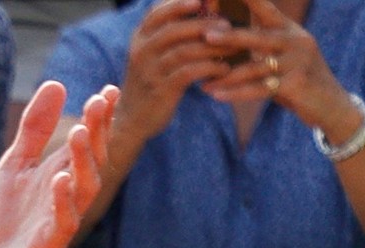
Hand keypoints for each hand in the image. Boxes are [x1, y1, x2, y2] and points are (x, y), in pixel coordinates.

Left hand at [0, 82, 117, 247]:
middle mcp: (68, 193)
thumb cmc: (8, 222)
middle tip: (99, 102)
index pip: (87, 140)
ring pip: (84, 187)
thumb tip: (57, 83)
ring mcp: (61, 218)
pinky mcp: (49, 243)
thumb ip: (34, 130)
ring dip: (84, 160)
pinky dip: (62, 200)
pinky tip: (59, 180)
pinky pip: (63, 221)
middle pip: (91, 158)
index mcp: (61, 172)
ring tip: (79, 132)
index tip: (108, 90)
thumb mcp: (15, 166)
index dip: (99, 117)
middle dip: (97, 131)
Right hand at [114, 0, 233, 143]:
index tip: (201, 1)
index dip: (178, 4)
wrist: (132, 119)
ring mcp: (150, 72)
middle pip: (174, 30)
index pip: (156, 14)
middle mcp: (141, 53)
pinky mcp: (161, 90)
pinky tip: (223, 69)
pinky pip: (190, 72)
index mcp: (139, 40)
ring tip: (233, 49)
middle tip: (228, 27)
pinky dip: (211, 68)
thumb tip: (204, 10)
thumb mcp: (152, 55)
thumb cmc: (152, 81)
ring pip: (185, 51)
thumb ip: (170, 34)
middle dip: (204, 25)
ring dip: (214, 48)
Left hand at [201, 0, 353, 129]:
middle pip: (257, 37)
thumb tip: (224, 31)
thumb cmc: (296, 78)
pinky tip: (216, 95)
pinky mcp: (296, 84)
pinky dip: (235, 93)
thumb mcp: (281, 54)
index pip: (266, 9)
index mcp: (289, 30)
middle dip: (230, 37)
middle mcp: (296, 40)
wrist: (330, 104)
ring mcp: (297, 62)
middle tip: (205, 36)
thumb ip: (260, 42)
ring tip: (202, 84)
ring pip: (254, 67)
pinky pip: (259, 88)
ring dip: (226, 77)